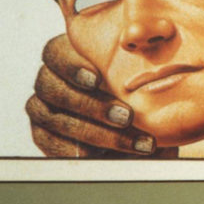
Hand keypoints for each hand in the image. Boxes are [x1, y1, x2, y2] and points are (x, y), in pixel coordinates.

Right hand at [26, 35, 168, 156]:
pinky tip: (103, 156)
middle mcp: (50, 80)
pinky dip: (76, 151)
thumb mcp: (141, 78)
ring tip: (130, 141)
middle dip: (91, 104)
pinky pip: (50, 143)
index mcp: (68, 55)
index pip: (55, 53)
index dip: (71, 65)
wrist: (135, 126)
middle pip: (52, 87)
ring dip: (94, 131)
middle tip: (127, 117)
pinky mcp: (44, 134)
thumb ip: (141, 67)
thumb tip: (160, 48)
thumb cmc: (137, 92)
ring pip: (52, 117)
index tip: (97, 79)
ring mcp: (43, 108)